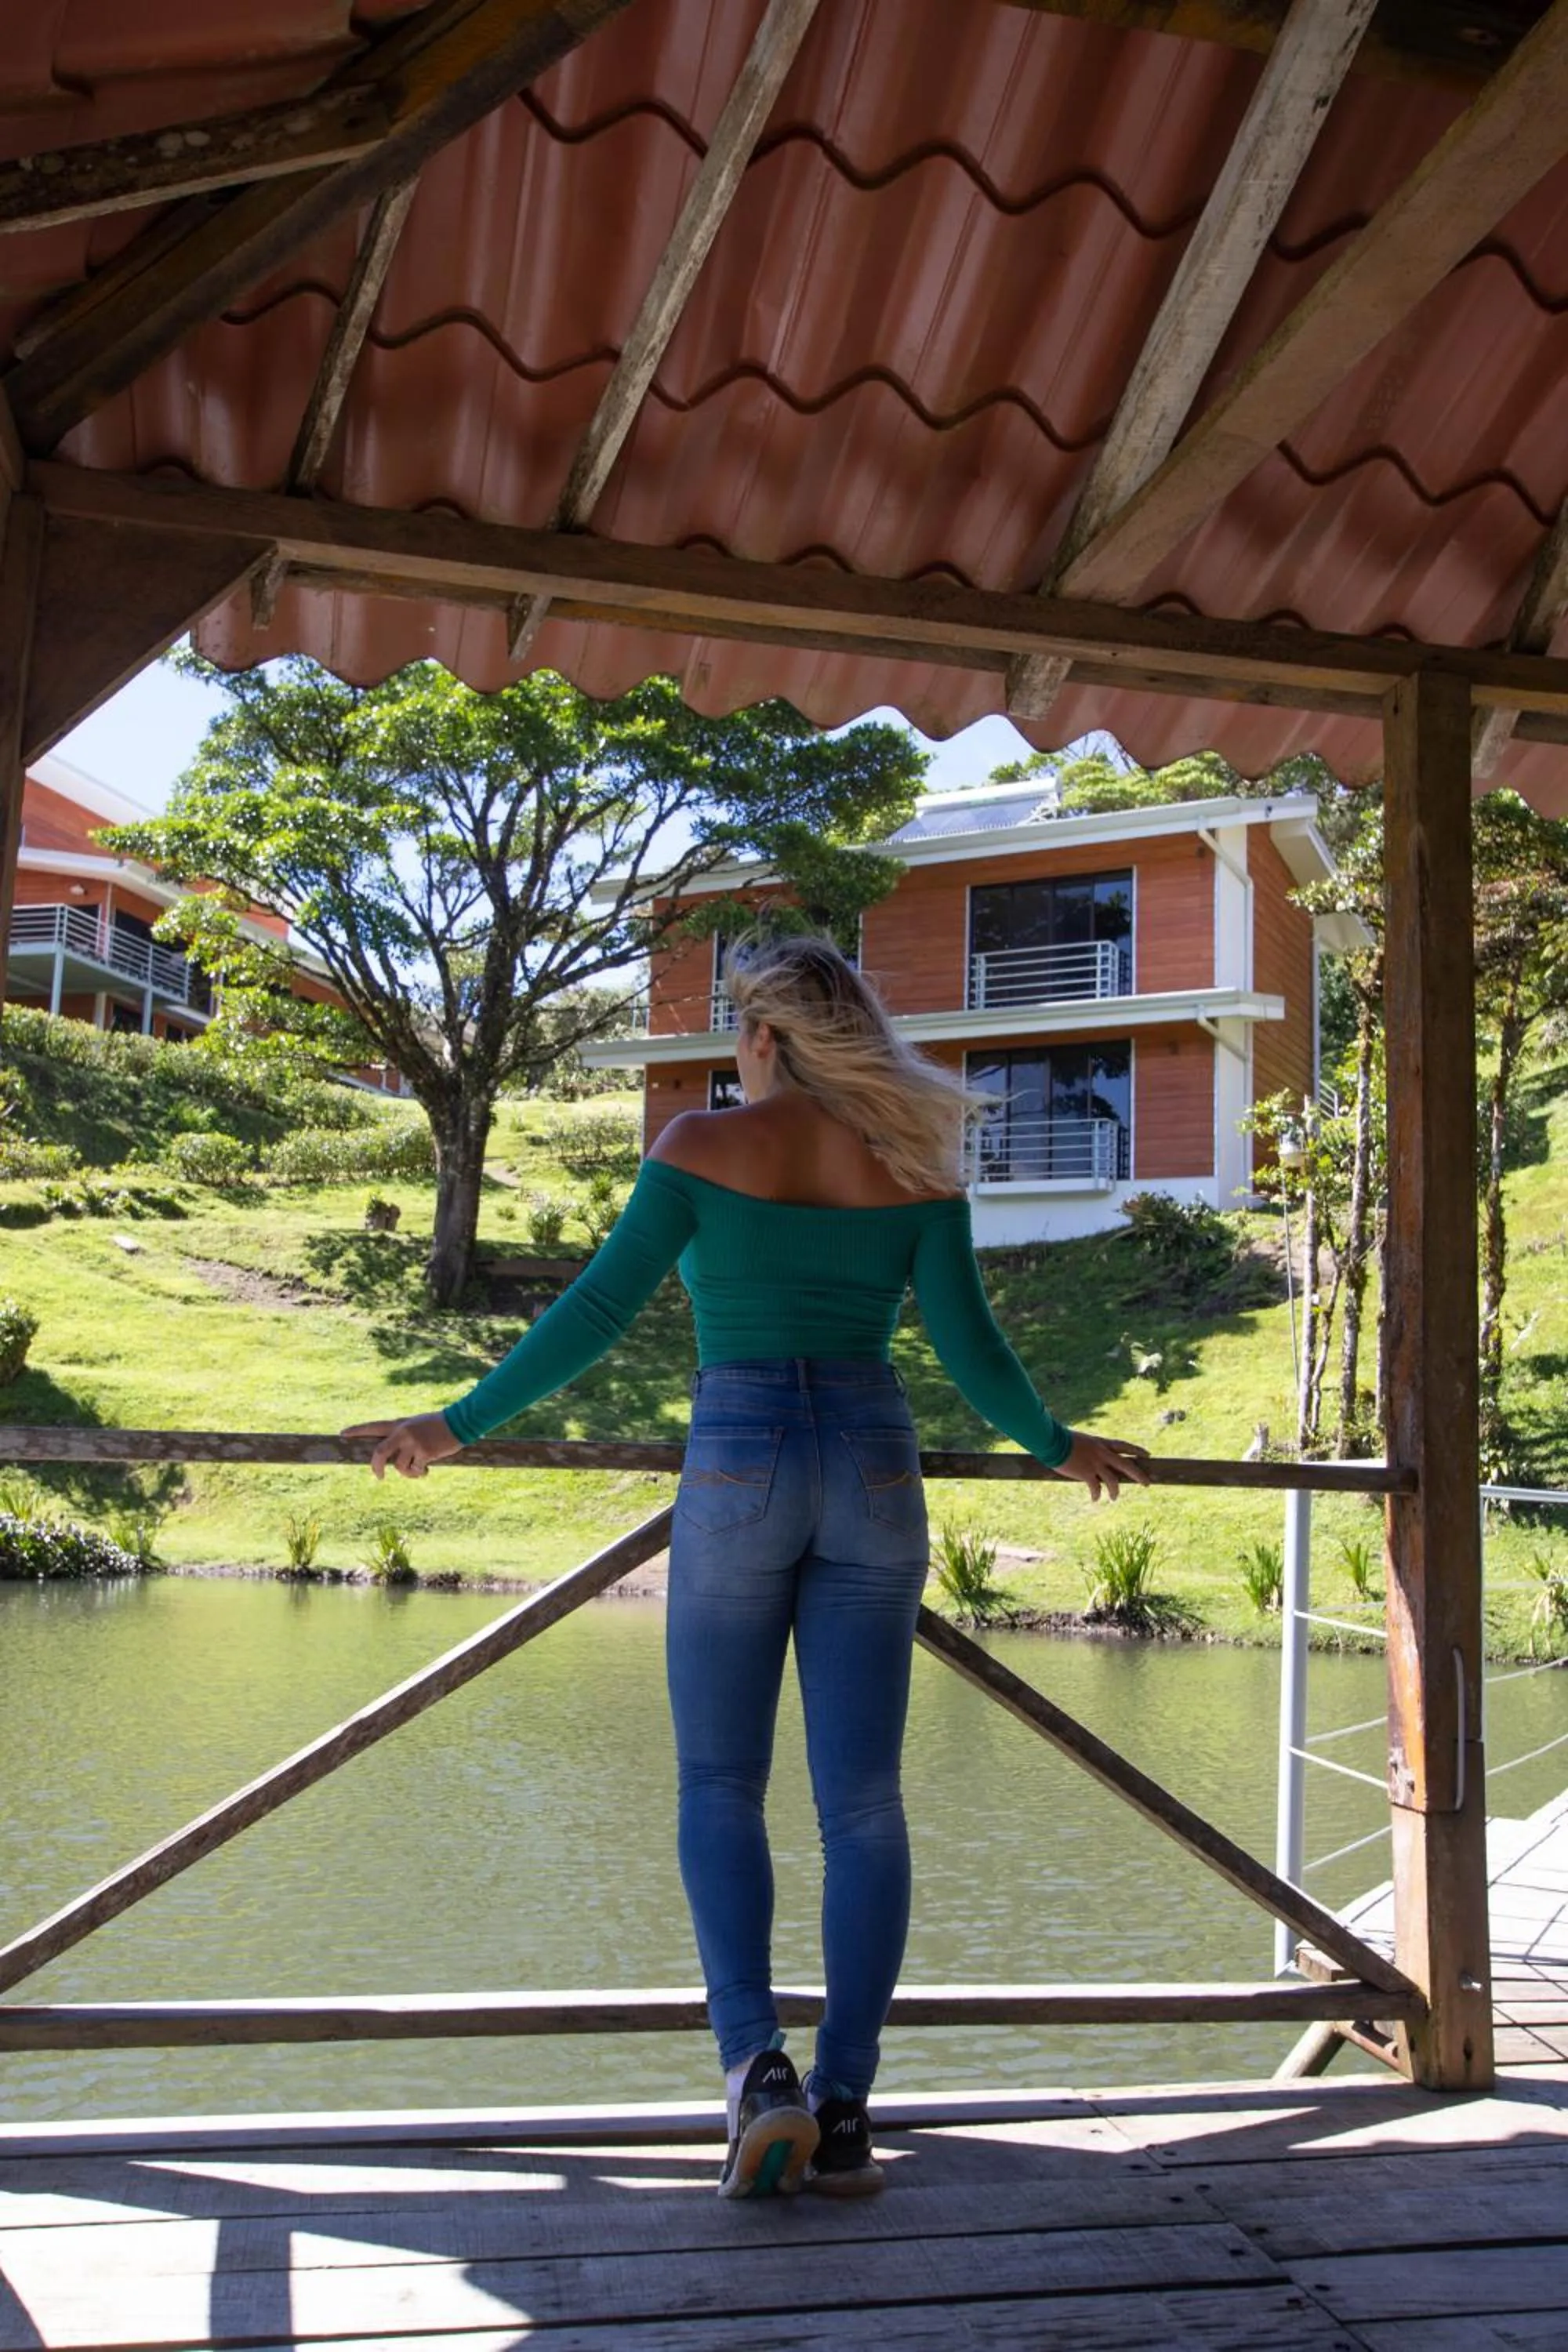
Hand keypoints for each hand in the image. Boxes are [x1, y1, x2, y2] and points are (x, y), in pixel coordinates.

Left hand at [341, 1413, 463, 1480]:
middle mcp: (402, 1433)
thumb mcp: (417, 1426)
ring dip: (408, 1473)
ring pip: (399, 1466)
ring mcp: (412, 1442)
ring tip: (419, 1470)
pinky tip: (428, 1469)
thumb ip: (404, 1438)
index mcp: (399, 1424)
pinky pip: (416, 1470)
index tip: (342, 1434)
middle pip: (379, 1452)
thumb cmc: (439, 1426)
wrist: (460, 1421)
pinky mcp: (424, 1452)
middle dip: (375, 1467)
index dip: (357, 1430)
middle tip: (379, 1477)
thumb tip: (395, 1462)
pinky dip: (421, 1473)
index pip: (373, 1426)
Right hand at [1056, 1429, 1152, 1503]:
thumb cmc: (1061, 1439)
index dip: (1137, 1450)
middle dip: (1139, 1475)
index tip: (1147, 1455)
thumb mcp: (1082, 1441)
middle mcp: (1102, 1453)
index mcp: (1101, 1443)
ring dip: (1115, 1491)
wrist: (1052, 1440)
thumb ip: (1090, 1449)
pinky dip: (1096, 1495)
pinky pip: (1095, 1488)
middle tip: (1147, 1484)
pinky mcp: (1086, 1473)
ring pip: (1113, 1481)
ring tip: (1114, 1498)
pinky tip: (1095, 1499)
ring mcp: (1095, 1463)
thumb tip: (1092, 1457)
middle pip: (1127, 1465)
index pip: (1124, 1445)